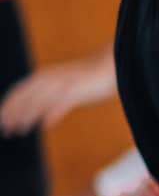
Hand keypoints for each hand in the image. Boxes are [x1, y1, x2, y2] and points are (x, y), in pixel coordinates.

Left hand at [0, 51, 117, 135]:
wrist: (111, 65)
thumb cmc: (90, 77)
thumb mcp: (66, 87)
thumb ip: (53, 100)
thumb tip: (44, 118)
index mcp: (43, 75)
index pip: (19, 90)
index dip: (9, 105)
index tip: (2, 118)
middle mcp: (49, 78)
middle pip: (24, 97)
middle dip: (12, 113)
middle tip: (5, 129)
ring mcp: (61, 84)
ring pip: (38, 102)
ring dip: (26, 116)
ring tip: (18, 130)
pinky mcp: (75, 90)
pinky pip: (59, 104)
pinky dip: (50, 115)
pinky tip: (44, 126)